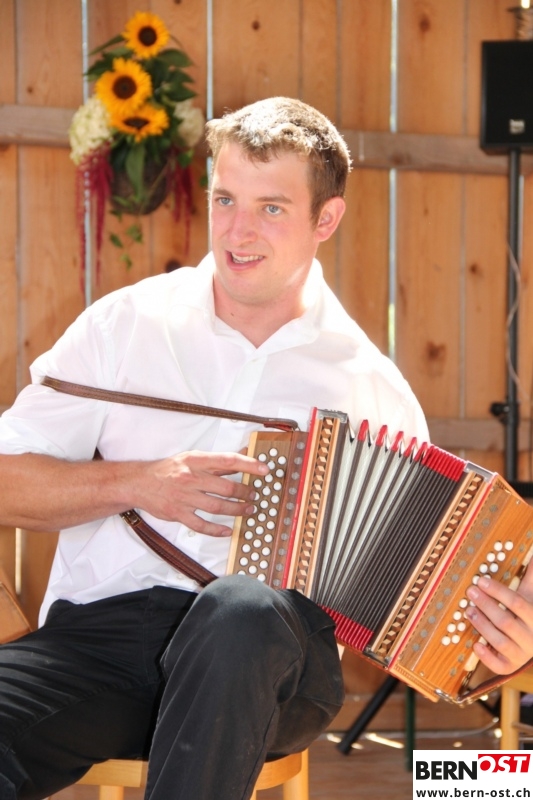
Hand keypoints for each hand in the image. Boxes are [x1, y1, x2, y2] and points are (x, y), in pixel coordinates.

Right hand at [135, 450, 268, 536]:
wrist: (140, 483)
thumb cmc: (169, 469)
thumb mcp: (192, 458)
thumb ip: (217, 461)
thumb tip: (244, 455)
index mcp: (196, 461)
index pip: (227, 461)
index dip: (248, 465)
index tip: (264, 469)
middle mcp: (191, 478)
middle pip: (226, 487)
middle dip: (245, 492)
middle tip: (254, 495)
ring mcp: (185, 497)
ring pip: (218, 507)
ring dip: (237, 510)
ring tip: (248, 510)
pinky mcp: (179, 514)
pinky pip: (201, 525)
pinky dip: (216, 530)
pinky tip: (228, 531)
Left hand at [465, 562, 532, 673]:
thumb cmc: (529, 612)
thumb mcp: (530, 593)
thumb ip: (530, 575)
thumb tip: (532, 550)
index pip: (517, 602)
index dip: (497, 591)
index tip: (480, 579)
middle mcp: (531, 637)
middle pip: (506, 621)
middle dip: (486, 605)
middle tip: (470, 592)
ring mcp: (522, 654)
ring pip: (500, 641)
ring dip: (482, 626)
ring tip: (468, 611)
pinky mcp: (511, 666)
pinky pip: (499, 665)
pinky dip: (486, 656)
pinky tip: (475, 645)